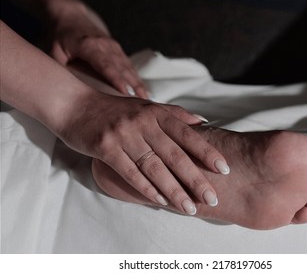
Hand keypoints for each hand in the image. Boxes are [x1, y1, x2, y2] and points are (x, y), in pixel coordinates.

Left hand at [47, 0, 147, 97]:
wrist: (71, 16)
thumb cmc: (62, 36)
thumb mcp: (55, 53)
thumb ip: (63, 72)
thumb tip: (68, 93)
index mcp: (89, 46)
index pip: (105, 65)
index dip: (116, 79)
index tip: (125, 92)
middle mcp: (105, 45)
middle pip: (122, 68)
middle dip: (133, 85)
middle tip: (142, 101)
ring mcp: (113, 46)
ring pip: (129, 67)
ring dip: (138, 83)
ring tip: (146, 98)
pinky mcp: (117, 49)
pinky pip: (129, 65)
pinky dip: (136, 78)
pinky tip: (143, 89)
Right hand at [58, 92, 228, 214]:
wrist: (75, 105)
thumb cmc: (117, 110)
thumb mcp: (147, 107)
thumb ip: (175, 114)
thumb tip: (203, 124)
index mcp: (156, 112)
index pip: (187, 134)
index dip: (207, 152)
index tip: (224, 169)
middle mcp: (143, 123)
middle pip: (174, 155)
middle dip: (195, 178)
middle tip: (212, 198)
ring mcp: (124, 135)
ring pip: (154, 167)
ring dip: (174, 190)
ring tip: (190, 208)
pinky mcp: (106, 148)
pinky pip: (130, 173)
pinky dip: (147, 189)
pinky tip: (161, 202)